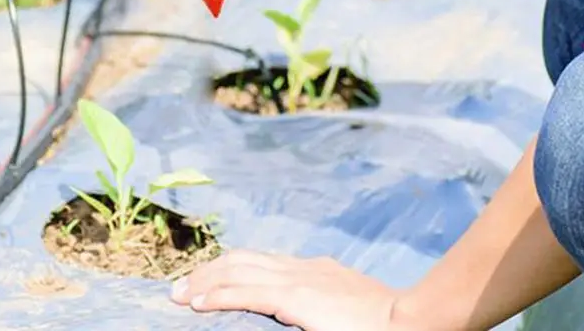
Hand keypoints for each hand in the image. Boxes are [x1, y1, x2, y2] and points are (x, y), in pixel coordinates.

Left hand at [170, 250, 404, 330]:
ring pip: (237, 271)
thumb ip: (320, 306)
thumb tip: (306, 316)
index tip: (205, 281)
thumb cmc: (380, 322)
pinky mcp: (295, 298)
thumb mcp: (344, 307)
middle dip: (208, 271)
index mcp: (311, 271)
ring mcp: (297, 280)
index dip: (229, 269)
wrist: (405, 318)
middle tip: (179, 287)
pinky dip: (217, 296)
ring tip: (178, 295)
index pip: (259, 262)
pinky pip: (246, 293)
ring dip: (204, 281)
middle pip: (242, 260)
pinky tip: (197, 304)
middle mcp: (300, 268)